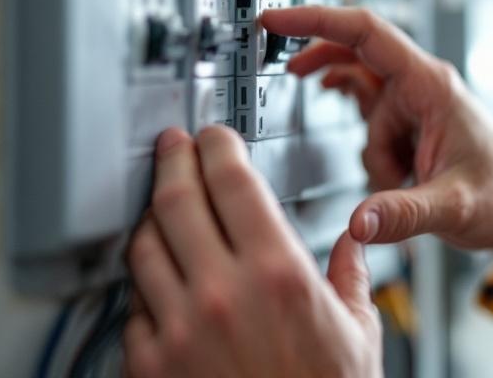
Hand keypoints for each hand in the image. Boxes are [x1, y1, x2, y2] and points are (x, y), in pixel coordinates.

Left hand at [124, 126, 381, 377]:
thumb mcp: (359, 331)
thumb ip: (353, 275)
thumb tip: (355, 242)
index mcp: (279, 272)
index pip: (231, 181)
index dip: (216, 146)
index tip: (213, 138)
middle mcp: (223, 293)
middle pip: (175, 200)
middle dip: (172, 163)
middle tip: (174, 150)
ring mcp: (179, 330)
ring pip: (142, 248)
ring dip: (150, 220)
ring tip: (162, 211)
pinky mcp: (151, 367)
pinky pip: (133, 308)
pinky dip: (145, 288)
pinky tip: (162, 284)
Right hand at [261, 6, 492, 271]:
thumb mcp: (455, 208)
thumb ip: (404, 214)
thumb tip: (358, 221)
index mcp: (430, 85)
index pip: (366, 34)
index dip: (318, 20)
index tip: (278, 18)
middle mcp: (419, 87)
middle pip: (354, 57)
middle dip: (323, 66)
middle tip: (288, 71)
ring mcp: (412, 104)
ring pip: (360, 105)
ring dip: (369, 148)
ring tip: (401, 181)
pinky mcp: (408, 123)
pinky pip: (370, 123)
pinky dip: (369, 148)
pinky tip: (386, 170)